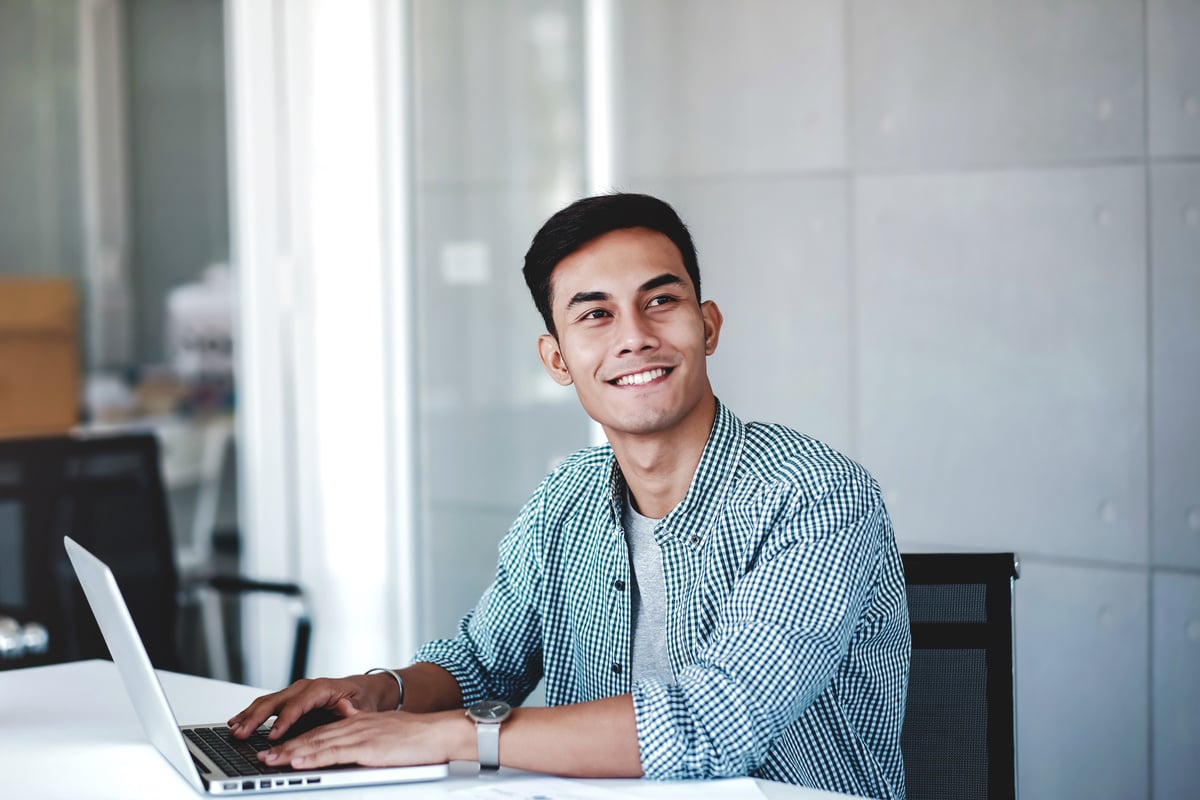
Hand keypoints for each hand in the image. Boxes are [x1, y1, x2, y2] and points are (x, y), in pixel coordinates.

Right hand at [227, 675, 390, 740]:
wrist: (365, 689)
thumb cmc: (363, 697)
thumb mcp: (363, 705)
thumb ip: (354, 710)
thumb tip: (349, 711)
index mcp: (322, 688)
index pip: (298, 704)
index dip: (284, 720)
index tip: (273, 735)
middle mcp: (305, 687)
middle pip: (276, 701)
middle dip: (257, 718)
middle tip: (241, 733)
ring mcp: (296, 692)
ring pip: (267, 702)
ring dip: (249, 715)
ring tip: (234, 729)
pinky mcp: (291, 700)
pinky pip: (268, 705)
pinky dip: (251, 713)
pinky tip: (237, 721)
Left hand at [258, 709, 468, 768]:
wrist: (440, 733)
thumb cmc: (419, 737)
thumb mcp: (387, 731)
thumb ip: (366, 733)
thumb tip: (350, 733)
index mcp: (359, 722)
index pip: (321, 731)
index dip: (296, 739)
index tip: (277, 748)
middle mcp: (355, 725)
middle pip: (313, 736)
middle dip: (284, 746)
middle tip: (260, 755)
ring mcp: (360, 735)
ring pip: (317, 743)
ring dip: (290, 753)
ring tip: (268, 760)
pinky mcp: (367, 748)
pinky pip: (333, 752)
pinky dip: (312, 756)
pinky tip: (297, 761)